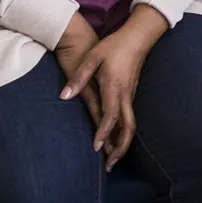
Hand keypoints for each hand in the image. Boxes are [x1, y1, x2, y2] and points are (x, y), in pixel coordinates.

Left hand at [61, 7, 168, 170]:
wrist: (137, 37)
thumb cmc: (113, 46)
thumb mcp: (92, 58)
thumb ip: (78, 78)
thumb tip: (63, 97)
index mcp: (114, 87)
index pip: (110, 116)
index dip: (103, 133)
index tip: (95, 148)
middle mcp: (125, 95)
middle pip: (128, 127)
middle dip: (120, 148)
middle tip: (109, 165)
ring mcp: (131, 95)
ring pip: (131, 125)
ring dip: (123, 143)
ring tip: (112, 159)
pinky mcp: (131, 94)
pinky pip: (130, 118)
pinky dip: (124, 133)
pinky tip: (116, 139)